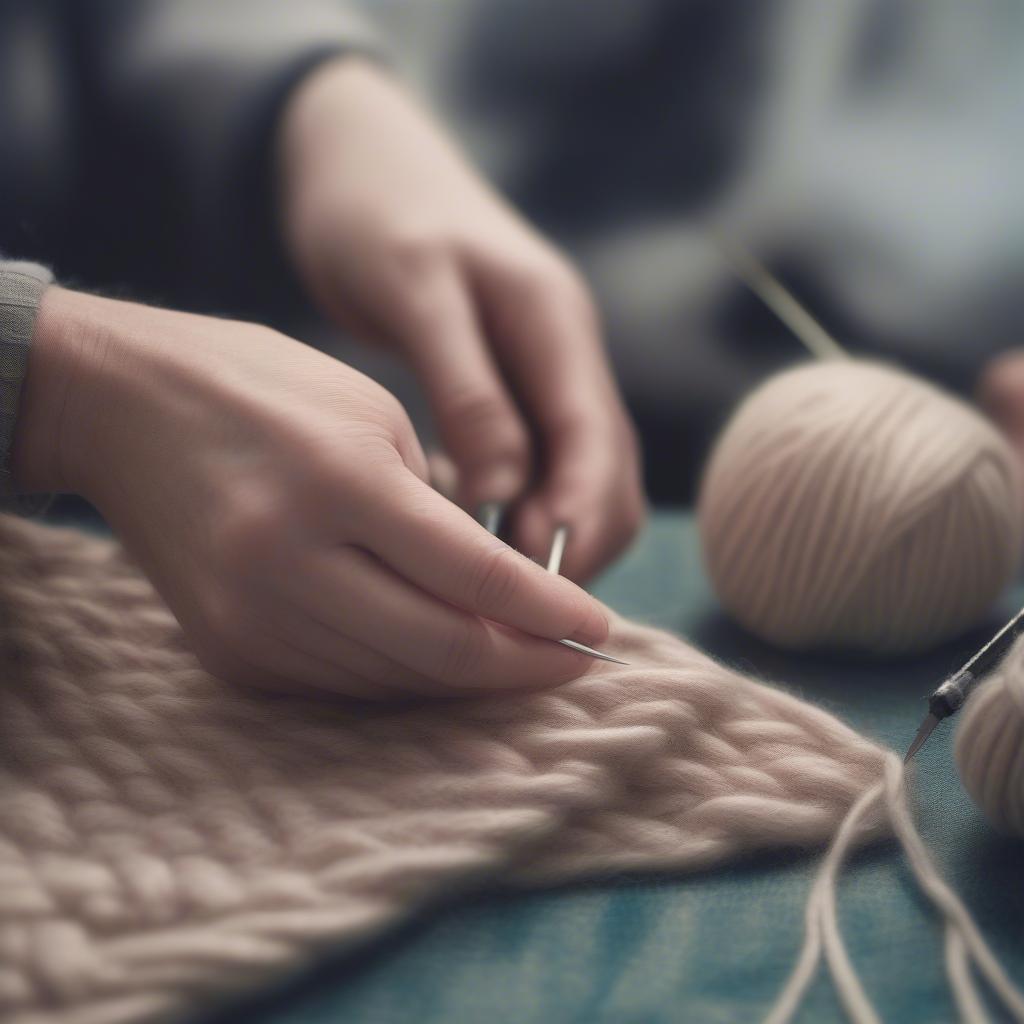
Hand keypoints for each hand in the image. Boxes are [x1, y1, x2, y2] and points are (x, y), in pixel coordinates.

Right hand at [13, 288, 609, 697]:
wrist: (123, 409)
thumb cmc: (263, 387)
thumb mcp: (371, 414)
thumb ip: (439, 512)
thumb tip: (505, 596)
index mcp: (340, 481)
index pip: (474, 574)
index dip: (551, 612)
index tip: (603, 629)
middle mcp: (289, 561)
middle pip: (442, 648)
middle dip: (526, 665)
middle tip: (577, 662)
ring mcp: (250, 617)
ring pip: (396, 679)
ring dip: (471, 677)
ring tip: (523, 662)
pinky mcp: (229, 650)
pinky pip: (343, 684)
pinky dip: (407, 677)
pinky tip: (446, 661)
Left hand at [280, 59, 644, 580]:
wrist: (364, 165)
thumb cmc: (380, 217)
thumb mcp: (417, 291)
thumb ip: (468, 388)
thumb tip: (502, 489)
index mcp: (556, 322)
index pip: (597, 439)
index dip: (577, 515)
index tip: (531, 576)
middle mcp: (564, 355)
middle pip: (605, 471)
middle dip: (571, 541)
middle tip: (507, 601)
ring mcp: (544, 373)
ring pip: (574, 477)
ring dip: (542, 534)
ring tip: (482, 579)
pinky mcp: (512, 389)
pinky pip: (534, 466)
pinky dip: (511, 508)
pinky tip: (460, 528)